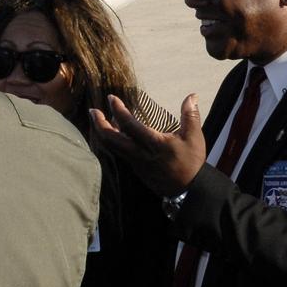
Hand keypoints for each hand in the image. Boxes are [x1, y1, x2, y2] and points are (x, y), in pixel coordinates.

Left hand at [90, 93, 205, 195]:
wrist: (190, 190)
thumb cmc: (191, 162)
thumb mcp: (194, 138)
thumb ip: (190, 115)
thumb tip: (192, 96)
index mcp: (154, 144)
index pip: (130, 125)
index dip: (118, 110)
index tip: (111, 98)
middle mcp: (140, 154)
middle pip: (111, 139)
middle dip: (99, 124)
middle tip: (93, 110)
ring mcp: (136, 163)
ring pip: (112, 147)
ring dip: (102, 132)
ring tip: (98, 119)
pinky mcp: (135, 169)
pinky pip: (118, 153)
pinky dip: (111, 141)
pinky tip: (112, 132)